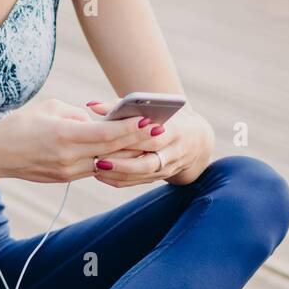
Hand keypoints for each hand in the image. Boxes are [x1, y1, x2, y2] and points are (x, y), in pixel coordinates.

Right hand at [0, 97, 157, 184]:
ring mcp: (68, 172)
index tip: (150, 119)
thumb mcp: (51, 109)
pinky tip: (125, 152)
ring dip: (128, 153)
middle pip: (113, 151)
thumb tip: (99, 120)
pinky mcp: (65, 179)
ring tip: (149, 142)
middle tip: (160, 131)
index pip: (108, 134)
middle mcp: (70, 158)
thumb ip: (79, 115)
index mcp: (66, 136)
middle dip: (139, 141)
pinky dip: (110, 160)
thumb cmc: (21, 124)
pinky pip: (94, 168)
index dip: (132, 128)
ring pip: (106, 163)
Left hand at [85, 99, 212, 187]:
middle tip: (98, 159)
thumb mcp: (153, 107)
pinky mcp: (160, 177)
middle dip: (122, 161)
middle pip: (147, 161)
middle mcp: (174, 153)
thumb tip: (93, 106)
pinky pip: (137, 182)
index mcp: (176, 131)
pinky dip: (118, 180)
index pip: (155, 138)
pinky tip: (101, 175)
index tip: (110, 139)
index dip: (134, 140)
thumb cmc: (167, 118)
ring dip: (117, 173)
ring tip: (96, 167)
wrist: (195, 140)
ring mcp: (169, 168)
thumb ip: (122, 105)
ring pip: (141, 175)